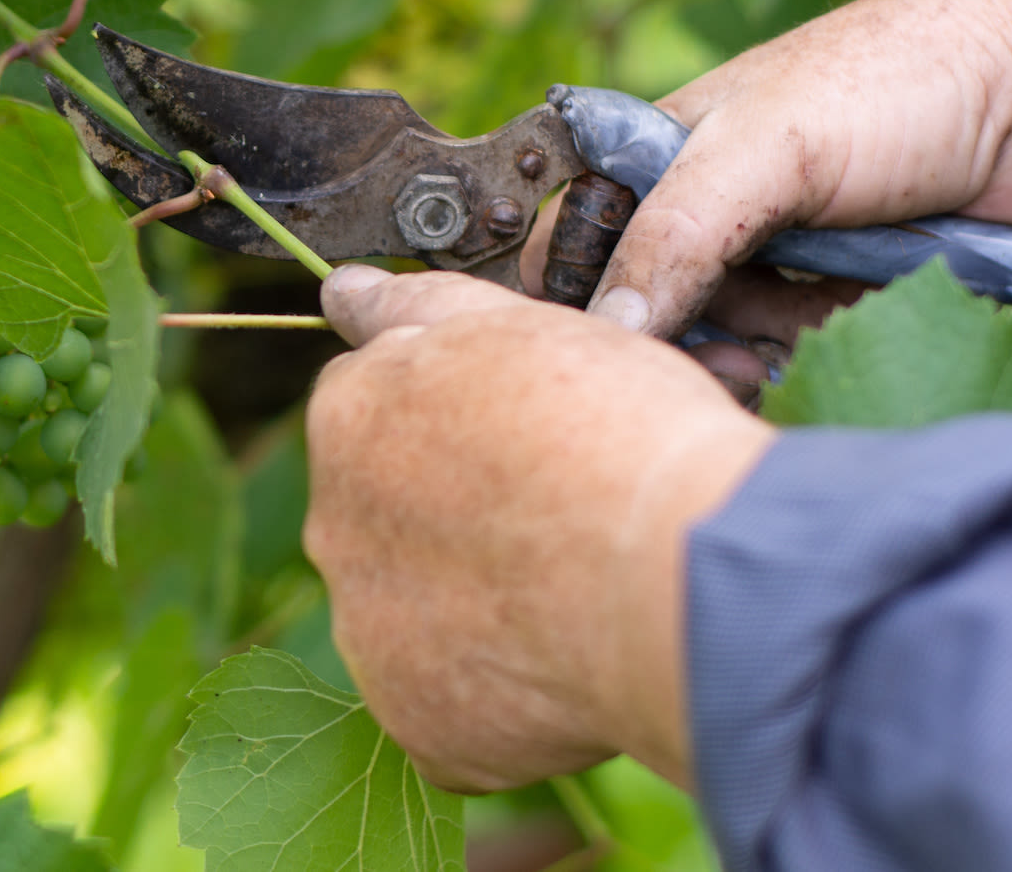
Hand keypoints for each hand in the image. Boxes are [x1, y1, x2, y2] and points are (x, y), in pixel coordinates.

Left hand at [304, 264, 772, 792]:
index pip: (378, 408)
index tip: (523, 437)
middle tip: (558, 516)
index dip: (457, 421)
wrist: (676, 576)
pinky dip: (501, 693)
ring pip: (418, 614)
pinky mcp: (419, 723)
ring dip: (476, 605)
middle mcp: (335, 526)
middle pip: (389, 515)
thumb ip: (414, 306)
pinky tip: (569, 664)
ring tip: (576, 593)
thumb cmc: (612, 431)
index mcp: (349, 417)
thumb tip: (340, 289)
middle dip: (456, 517)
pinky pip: (453, 705)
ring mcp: (369, 634)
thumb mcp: (513, 326)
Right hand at [562, 0, 1011, 339]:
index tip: (604, 341)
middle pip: (653, 306)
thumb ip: (674, 230)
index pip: (586, 233)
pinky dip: (813, 355)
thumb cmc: (909, 81)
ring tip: (804, 328)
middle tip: (724, 355)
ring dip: (756, 349)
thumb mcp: (766, 146)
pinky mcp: (848, 300)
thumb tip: (606, 328)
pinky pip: (798, 354)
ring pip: (726, 340)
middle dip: (683, 339)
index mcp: (674, 144)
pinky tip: (839, 336)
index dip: (581, 291)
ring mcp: (787, 255)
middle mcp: (722, 203)